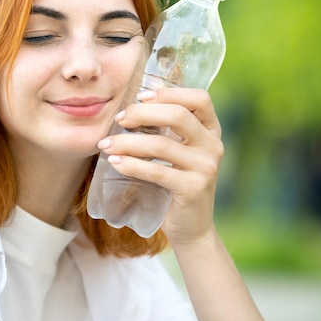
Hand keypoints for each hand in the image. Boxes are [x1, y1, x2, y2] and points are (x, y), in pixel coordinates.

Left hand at [97, 87, 223, 245]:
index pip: (199, 98)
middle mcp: (214, 145)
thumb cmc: (177, 183)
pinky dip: (131, 164)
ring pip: (162, 145)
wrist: (191, 227)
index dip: (169, 92)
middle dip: (142, 113)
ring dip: (128, 142)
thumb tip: (130, 106)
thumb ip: (167, 129)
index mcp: (212, 130)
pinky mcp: (193, 188)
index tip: (140, 96)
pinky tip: (115, 162)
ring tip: (106, 145)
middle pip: (178, 116)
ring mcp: (206, 168)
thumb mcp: (179, 152)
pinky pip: (157, 171)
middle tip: (119, 120)